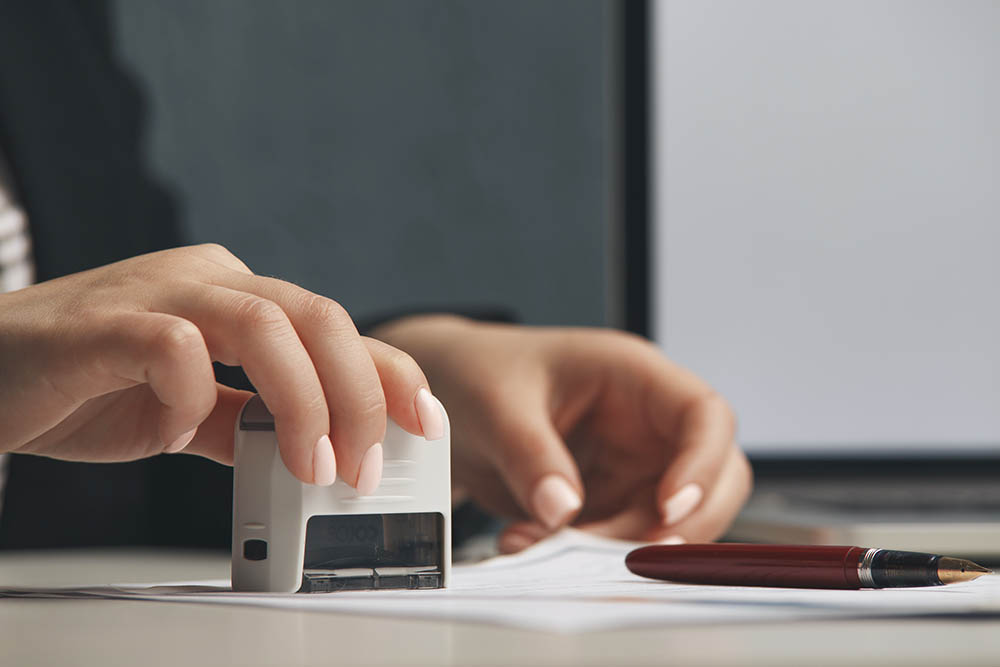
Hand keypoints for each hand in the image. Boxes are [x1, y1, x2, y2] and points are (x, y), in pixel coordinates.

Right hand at [0, 244, 442, 492]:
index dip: (391, 373)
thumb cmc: (85, 384)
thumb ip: (245, 422)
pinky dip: (192, 397)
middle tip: (363, 467)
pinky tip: (173, 427)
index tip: (427, 424)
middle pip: (321, 318)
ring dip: (304, 402)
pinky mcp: (106, 321)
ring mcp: (159, 290)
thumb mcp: (188, 409)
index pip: (338, 327)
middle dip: (361, 397)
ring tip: (311, 466)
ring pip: (267, 323)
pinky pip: (176, 347)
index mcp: (239, 296)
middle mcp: (211, 279)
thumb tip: (311, 455)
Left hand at [374, 315, 751, 550]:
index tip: (670, 507)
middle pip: (712, 477)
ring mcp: (633, 464)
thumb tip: (563, 510)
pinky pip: (621, 537)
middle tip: (621, 556)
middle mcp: (645, 422)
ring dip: (618, 547)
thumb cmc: (479, 374)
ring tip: (537, 543)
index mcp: (632, 375)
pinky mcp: (609, 499)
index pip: (703, 414)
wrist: (445, 397)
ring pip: (669, 521)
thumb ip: (532, 455)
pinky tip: (528, 541)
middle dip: (677, 525)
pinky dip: (586, 554)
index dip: (702, 463)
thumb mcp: (497, 406)